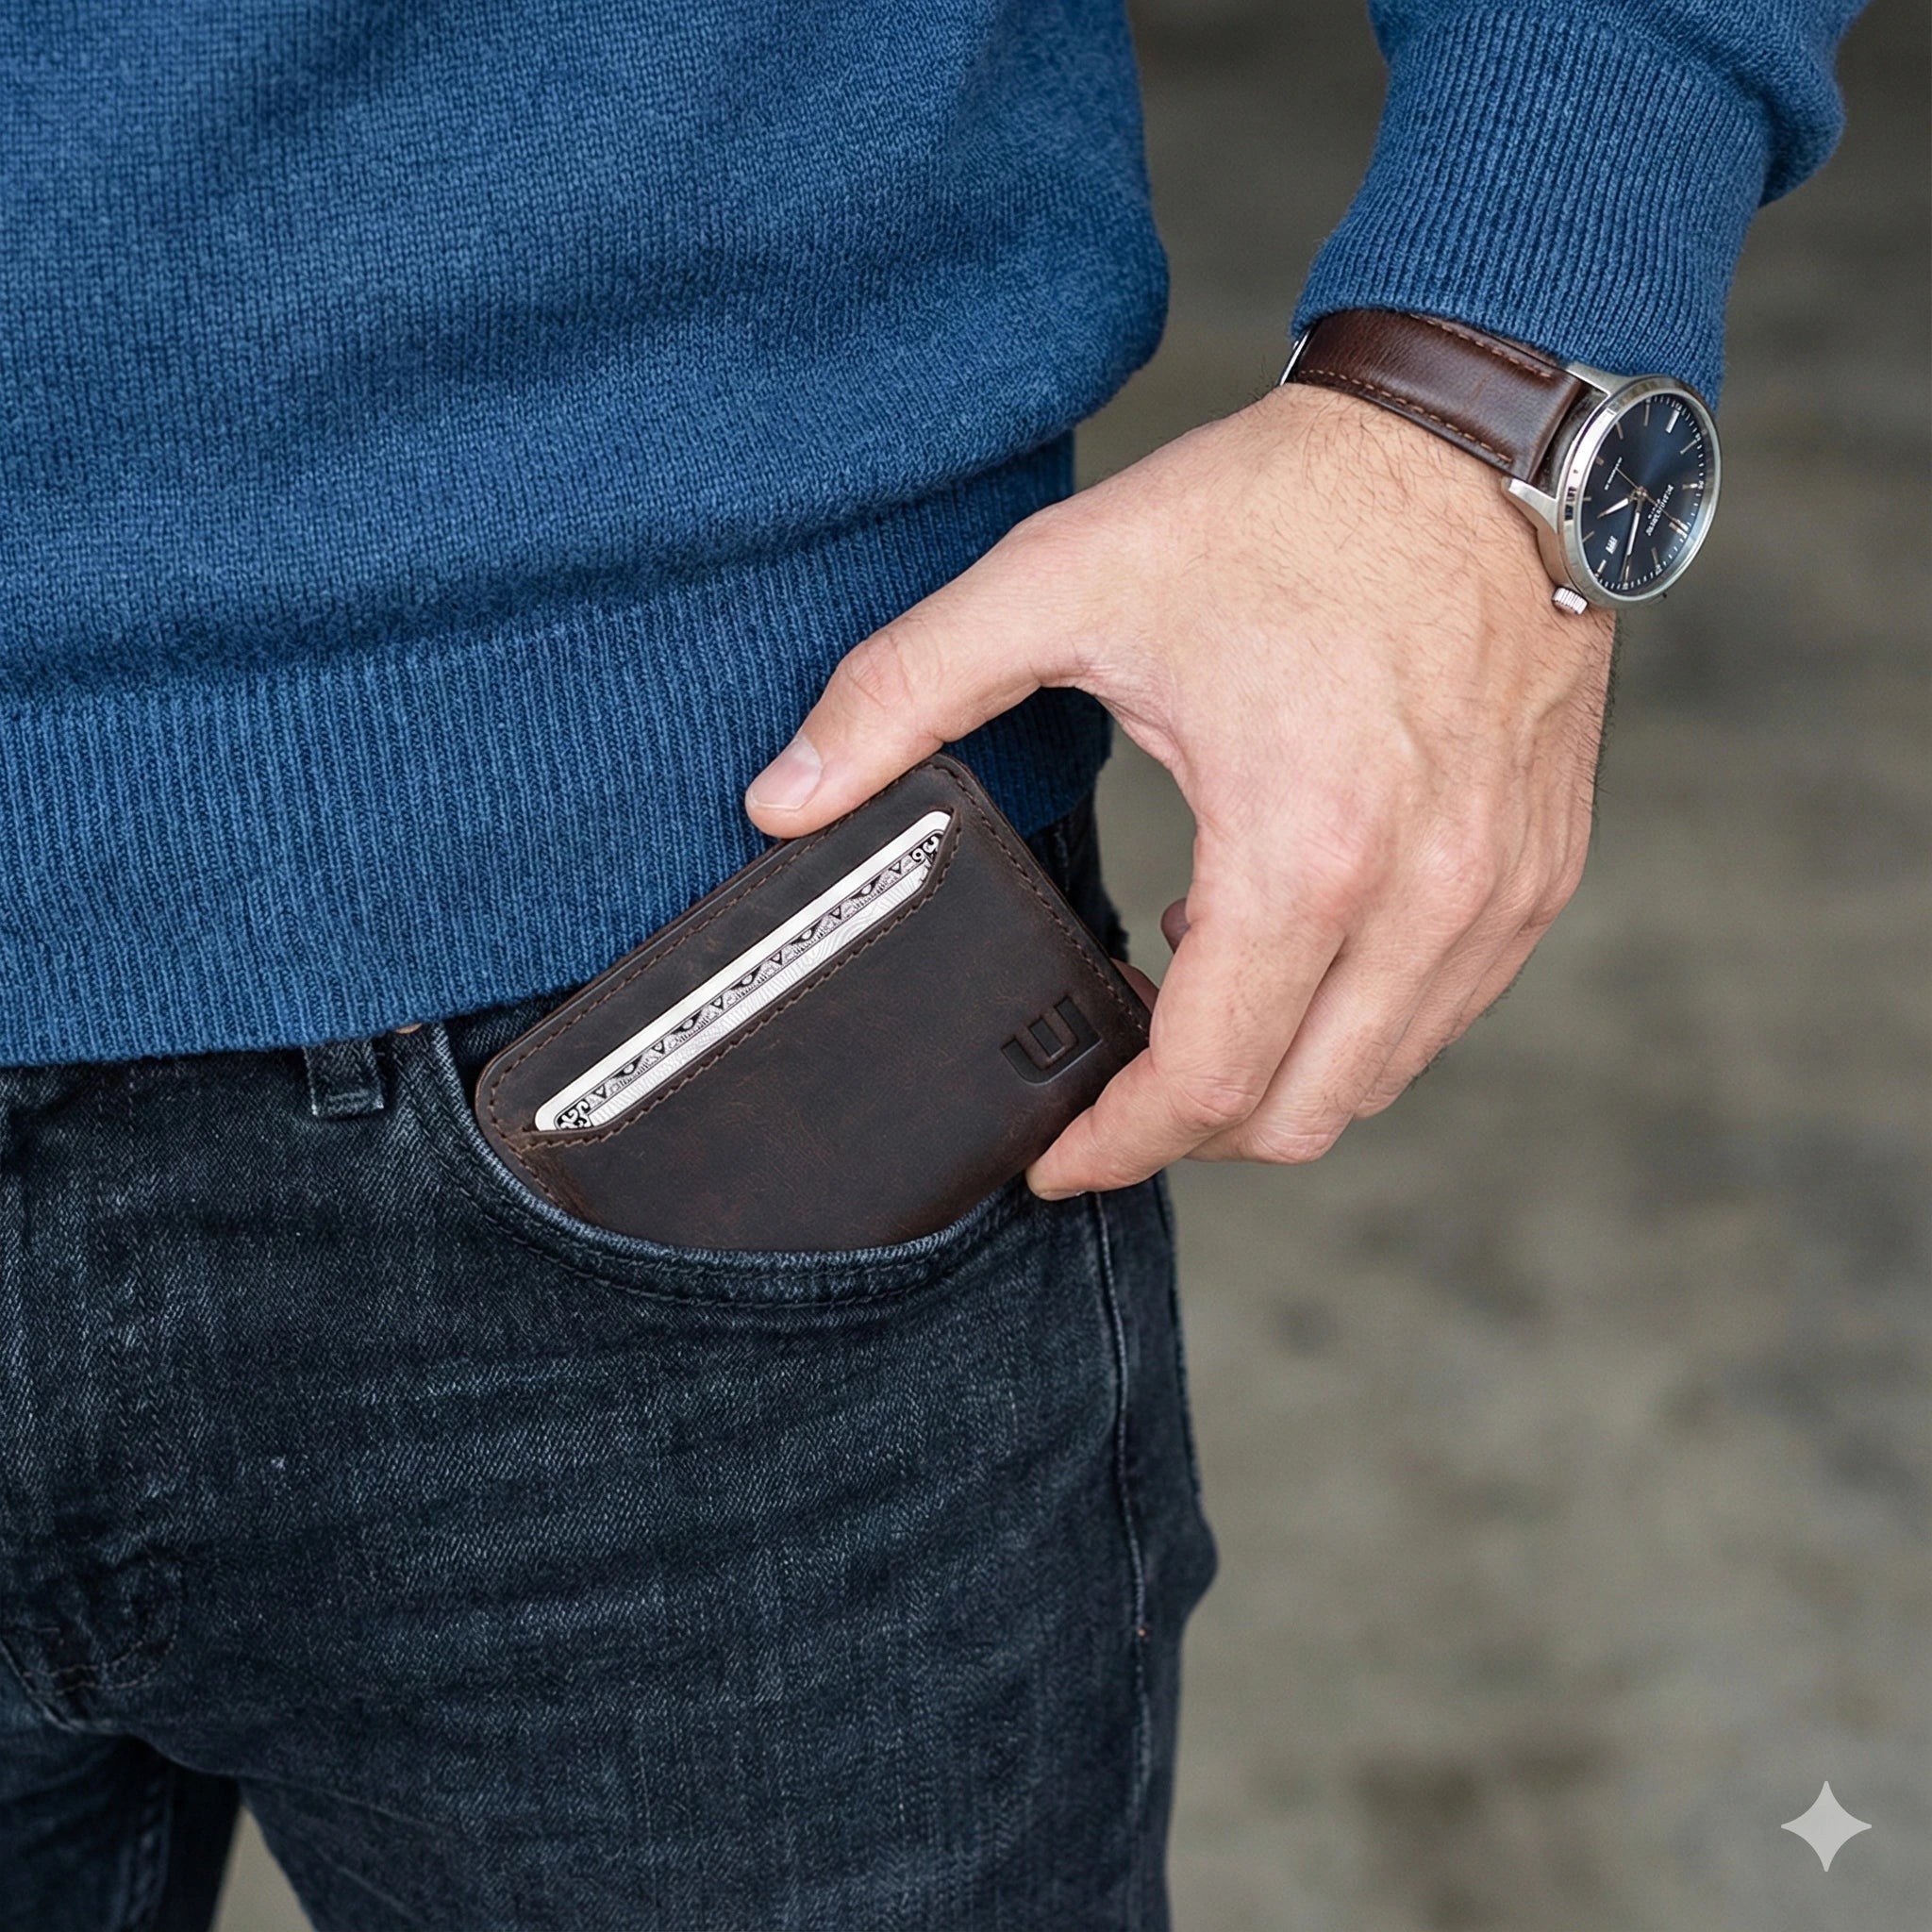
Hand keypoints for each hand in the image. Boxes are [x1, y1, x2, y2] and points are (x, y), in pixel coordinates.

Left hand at [744, 383, 1614, 1196]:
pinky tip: (1286, 932)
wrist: (1473, 429)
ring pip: (1379, 1077)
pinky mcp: (1540, 869)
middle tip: (1111, 1089)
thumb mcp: (1063, 582)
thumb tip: (782, 800)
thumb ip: (903, 693)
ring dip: (1274, 1075)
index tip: (1059, 1155)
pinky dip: (1355, 1016)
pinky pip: (1443, 1009)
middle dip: (1191, 1132)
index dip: (1117, 1146)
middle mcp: (1424, 897)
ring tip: (1191, 989)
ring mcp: (1499, 891)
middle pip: (1300, 1116)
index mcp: (1302, 851)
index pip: (1206, 1083)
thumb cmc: (1282, 506)